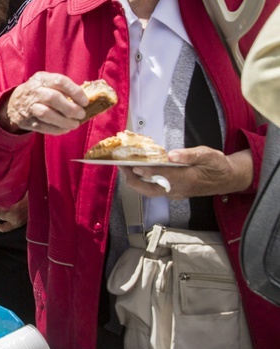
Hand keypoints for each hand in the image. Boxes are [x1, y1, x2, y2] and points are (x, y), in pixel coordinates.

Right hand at [0, 72, 87, 134]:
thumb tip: (85, 101)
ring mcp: (29, 106)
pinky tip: (65, 129)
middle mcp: (34, 90)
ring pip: (46, 114)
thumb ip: (64, 89)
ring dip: (63, 121)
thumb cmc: (40, 92)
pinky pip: (43, 127)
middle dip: (70, 108)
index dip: (75, 92)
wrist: (14, 103)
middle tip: (81, 114)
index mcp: (42, 78)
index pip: (60, 81)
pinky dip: (57, 129)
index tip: (85, 102)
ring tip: (74, 124)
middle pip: (53, 98)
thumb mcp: (48, 83)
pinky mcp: (27, 121)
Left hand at [120, 147, 252, 199]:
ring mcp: (174, 193)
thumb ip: (190, 155)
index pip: (163, 176)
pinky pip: (153, 189)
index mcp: (187, 180)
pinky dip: (142, 181)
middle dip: (132, 179)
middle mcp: (177, 190)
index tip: (133, 164)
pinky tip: (136, 171)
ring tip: (123, 168)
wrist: (227, 179)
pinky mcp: (172, 192)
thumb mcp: (209, 155)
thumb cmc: (218, 166)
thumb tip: (173, 155)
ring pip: (149, 191)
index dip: (147, 171)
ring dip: (135, 181)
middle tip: (120, 166)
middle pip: (149, 189)